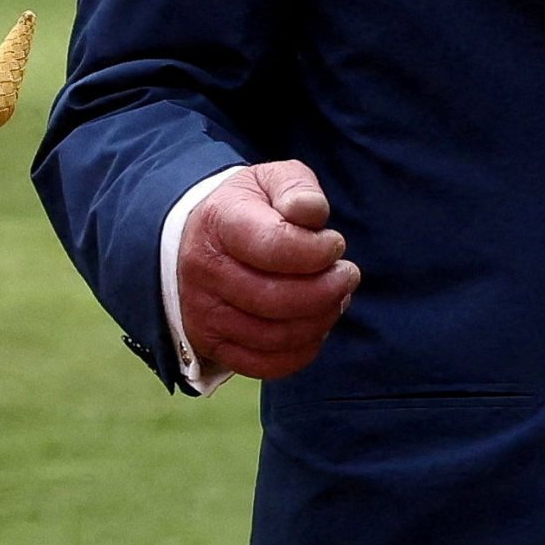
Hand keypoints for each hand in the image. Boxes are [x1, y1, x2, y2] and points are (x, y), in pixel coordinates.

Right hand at [179, 160, 356, 379]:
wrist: (198, 240)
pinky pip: (264, 364)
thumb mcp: (270, 181)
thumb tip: (310, 212)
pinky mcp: (212, 344)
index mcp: (219, 222)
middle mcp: (204, 271)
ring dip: (319, 320)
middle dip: (326, 290)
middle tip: (347, 275)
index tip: (335, 244)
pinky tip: (316, 326)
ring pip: (274, 335)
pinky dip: (301, 351)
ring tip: (336, 298)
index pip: (274, 245)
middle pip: (276, 298)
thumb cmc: (247, 209)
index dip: (317, 250)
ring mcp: (204, 312)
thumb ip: (297, 188)